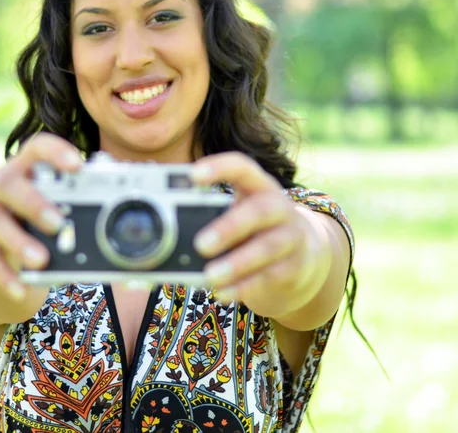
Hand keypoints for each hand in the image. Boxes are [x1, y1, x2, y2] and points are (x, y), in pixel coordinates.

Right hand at [0, 133, 81, 299]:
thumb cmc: (30, 220)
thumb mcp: (49, 207)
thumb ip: (77, 206)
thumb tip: (125, 212)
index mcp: (25, 167)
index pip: (37, 148)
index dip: (56, 153)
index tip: (77, 166)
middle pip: (9, 183)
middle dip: (34, 203)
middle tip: (59, 224)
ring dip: (18, 241)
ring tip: (41, 260)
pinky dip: (2, 273)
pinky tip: (20, 288)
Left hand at [190, 152, 329, 316]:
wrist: (303, 258)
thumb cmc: (253, 231)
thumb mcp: (235, 214)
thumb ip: (204, 216)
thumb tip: (156, 226)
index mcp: (257, 186)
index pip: (242, 167)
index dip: (219, 167)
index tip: (192, 175)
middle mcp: (279, 207)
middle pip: (259, 211)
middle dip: (229, 227)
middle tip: (200, 245)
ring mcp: (291, 237)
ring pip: (267, 247)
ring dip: (236, 264)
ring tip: (209, 276)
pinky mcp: (295, 267)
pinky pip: (269, 276)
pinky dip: (243, 286)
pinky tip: (222, 292)